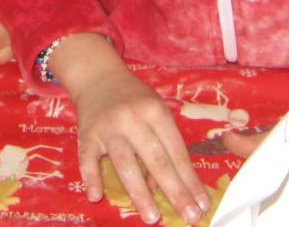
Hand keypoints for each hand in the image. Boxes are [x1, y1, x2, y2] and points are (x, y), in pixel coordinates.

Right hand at [55, 35, 209, 224]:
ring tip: (152, 218)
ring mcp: (109, 128)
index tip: (201, 204)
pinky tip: (96, 196)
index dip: (190, 181)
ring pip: (125, 164)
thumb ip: (163, 145)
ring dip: (140, 193)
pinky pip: (88, 159)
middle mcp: (133, 119)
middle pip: (157, 160)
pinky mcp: (87, 134)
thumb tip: (167, 187)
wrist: (99, 77)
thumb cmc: (134, 99)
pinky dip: (91, 178)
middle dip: (175, 191)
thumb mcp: (155, 112)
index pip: (177, 152)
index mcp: (156, 112)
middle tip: (189, 216)